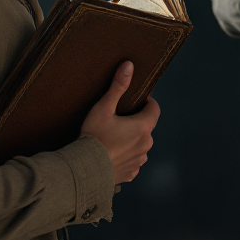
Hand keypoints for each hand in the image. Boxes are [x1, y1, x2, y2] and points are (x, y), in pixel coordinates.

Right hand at [80, 61, 160, 184]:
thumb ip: (118, 86)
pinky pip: (133, 161)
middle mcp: (146, 145)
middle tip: (118, 120)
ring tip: (114, 138)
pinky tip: (112, 154)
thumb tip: (129, 65)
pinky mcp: (131, 173)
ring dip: (133, 140)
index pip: (154, 110)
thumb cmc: (94, 136)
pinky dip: (127, 156)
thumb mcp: (104, 108)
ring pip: (141, 145)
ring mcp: (139, 161)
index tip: (136, 101)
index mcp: (143, 127)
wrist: (84, 169)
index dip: (147, 103)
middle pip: (146, 127)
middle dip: (137, 122)